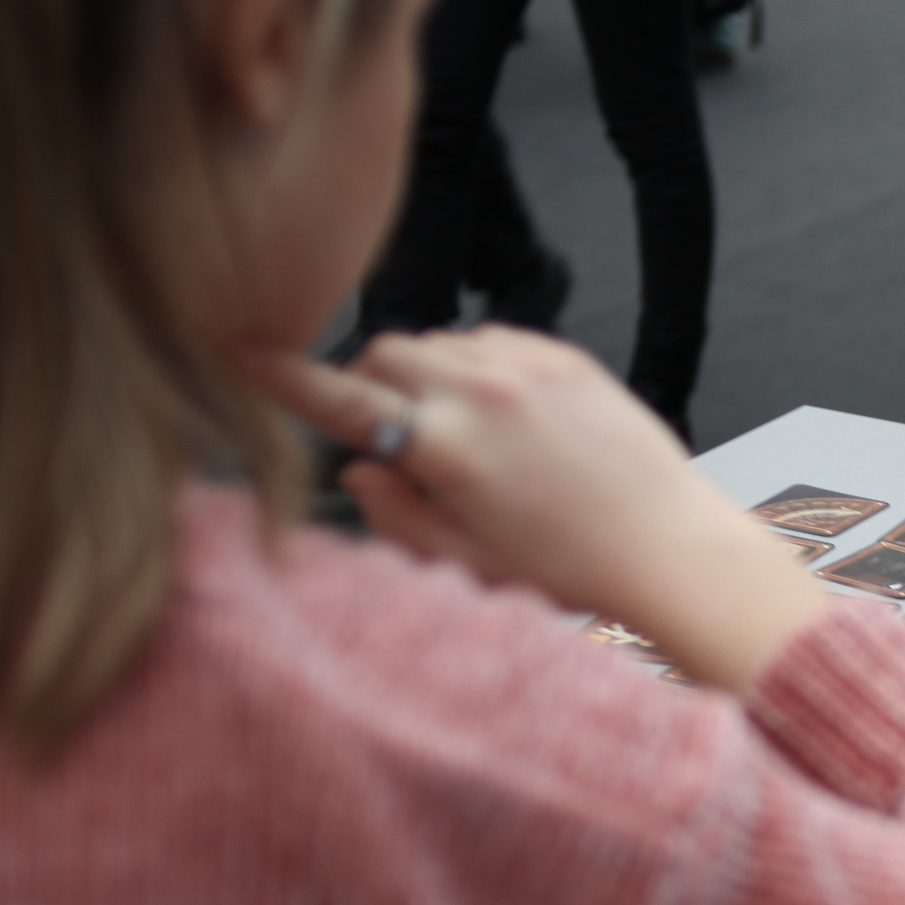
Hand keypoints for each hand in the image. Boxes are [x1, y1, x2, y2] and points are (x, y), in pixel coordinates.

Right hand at [236, 328, 826, 688]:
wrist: (668, 545)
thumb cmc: (572, 566)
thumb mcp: (462, 561)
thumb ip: (393, 511)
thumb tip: (358, 467)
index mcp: (445, 446)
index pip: (338, 397)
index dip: (278, 374)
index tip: (237, 349)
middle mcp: (482, 391)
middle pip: (385, 352)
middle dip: (371, 383)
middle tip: (393, 434)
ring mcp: (528, 365)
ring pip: (439, 341)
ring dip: (428, 374)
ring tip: (462, 435)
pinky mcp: (566, 356)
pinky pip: (493, 338)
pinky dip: (479, 365)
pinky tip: (505, 416)